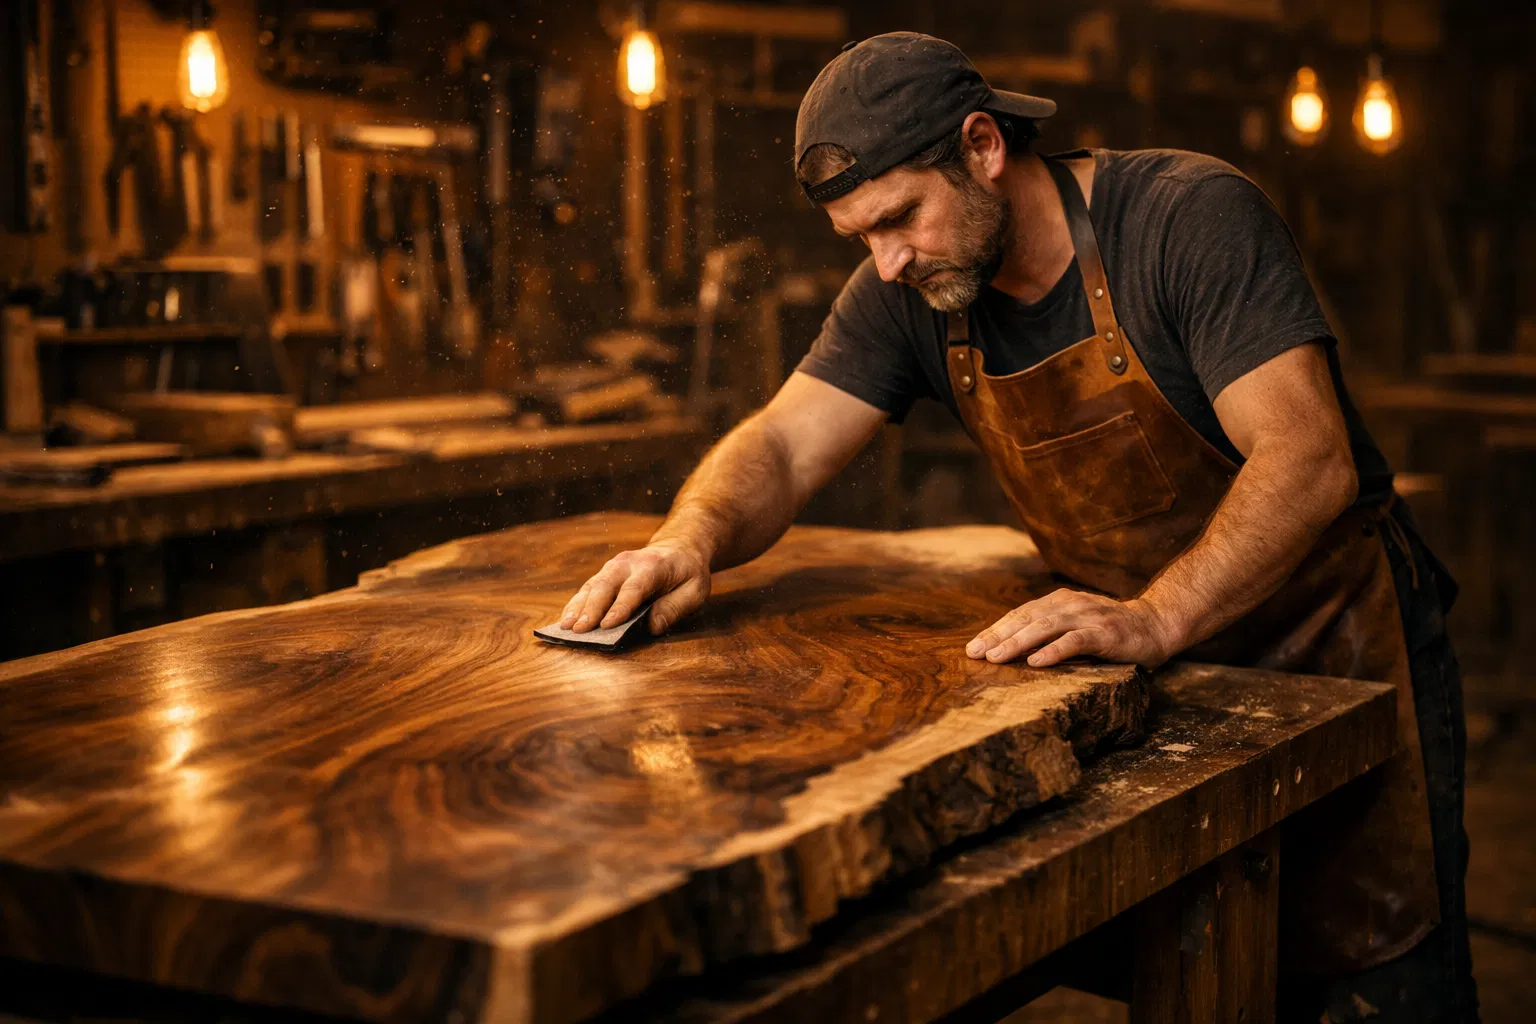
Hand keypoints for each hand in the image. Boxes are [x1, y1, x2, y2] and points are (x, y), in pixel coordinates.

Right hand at [559, 542, 710, 635]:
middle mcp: (628, 563)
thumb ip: (675, 608)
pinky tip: (567, 619)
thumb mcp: (695, 591)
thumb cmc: (688, 574)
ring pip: (592, 586)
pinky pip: (588, 589)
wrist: (678, 548)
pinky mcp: (605, 574)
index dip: (620, 607)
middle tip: (579, 630)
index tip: (607, 626)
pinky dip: (576, 604)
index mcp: (653, 566)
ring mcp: (613, 566)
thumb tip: (651, 627)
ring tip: (566, 627)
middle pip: (606, 585)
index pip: (634, 589)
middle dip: (591, 609)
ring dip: (578, 607)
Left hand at [965, 590, 1181, 667]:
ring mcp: (1087, 617)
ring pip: (1045, 628)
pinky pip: (1074, 642)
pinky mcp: (1104, 633)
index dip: (995, 630)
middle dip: (998, 636)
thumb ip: (1048, 631)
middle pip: (1026, 619)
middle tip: (974, 653)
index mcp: (1058, 602)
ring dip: (1018, 643)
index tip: (972, 648)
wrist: (1155, 625)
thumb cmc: (1109, 631)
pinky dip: (1054, 651)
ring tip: (997, 657)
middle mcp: (1069, 605)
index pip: (1019, 615)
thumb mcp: (1074, 625)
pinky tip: (1036, 662)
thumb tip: (1009, 649)